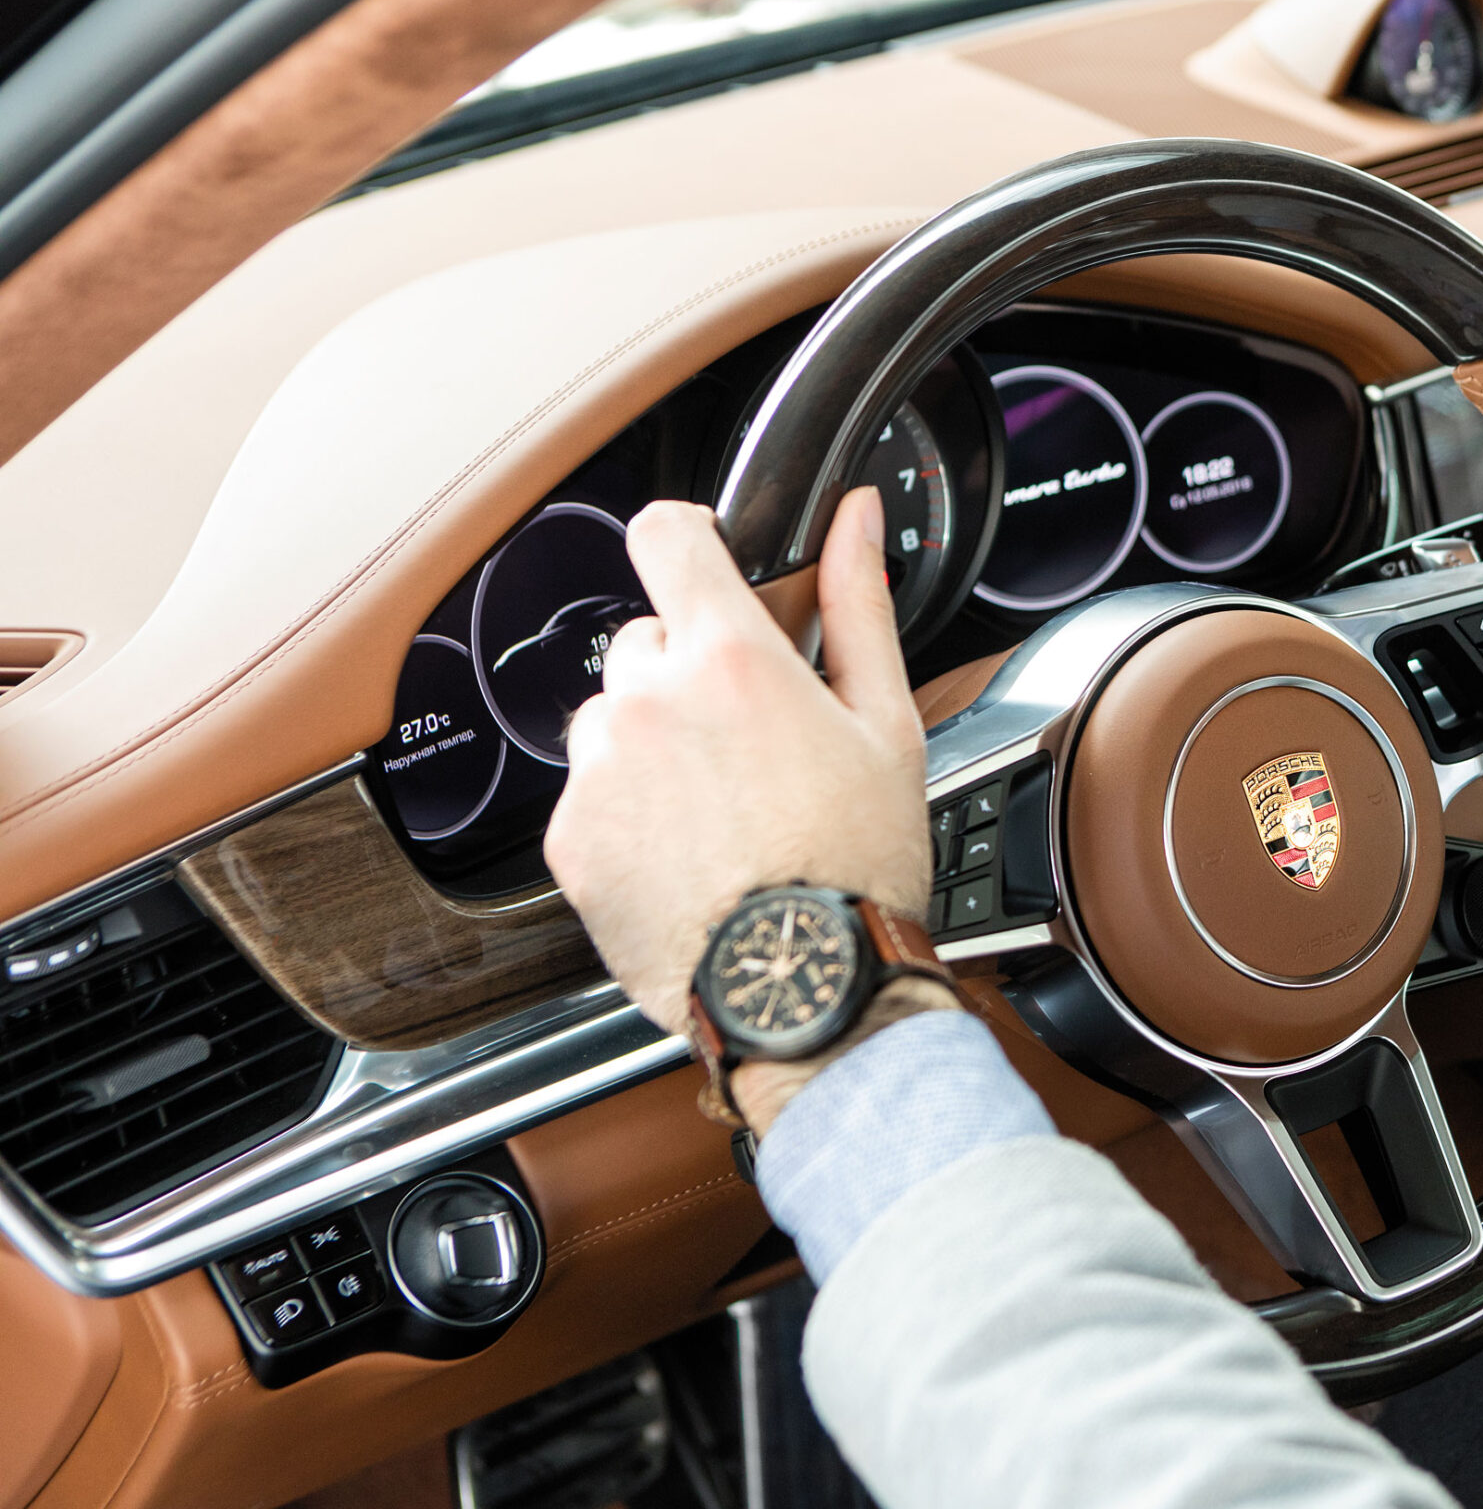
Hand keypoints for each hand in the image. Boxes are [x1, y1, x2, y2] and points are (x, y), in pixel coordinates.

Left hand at [546, 489, 943, 1127]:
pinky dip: (630, 814)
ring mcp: (599, 772)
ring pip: (612, 719)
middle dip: (690, 675)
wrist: (804, 989)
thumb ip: (860, 604)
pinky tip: (693, 854)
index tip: (705, 565)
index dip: (688, 538)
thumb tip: (855, 519)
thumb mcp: (886, 725)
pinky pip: (591, 794)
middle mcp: (648, 703)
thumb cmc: (857, 867)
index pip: (666, 534)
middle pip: (646, 641)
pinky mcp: (570, 839)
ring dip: (653, 745)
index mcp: (731, 661)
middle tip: (750, 742)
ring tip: (722, 812)